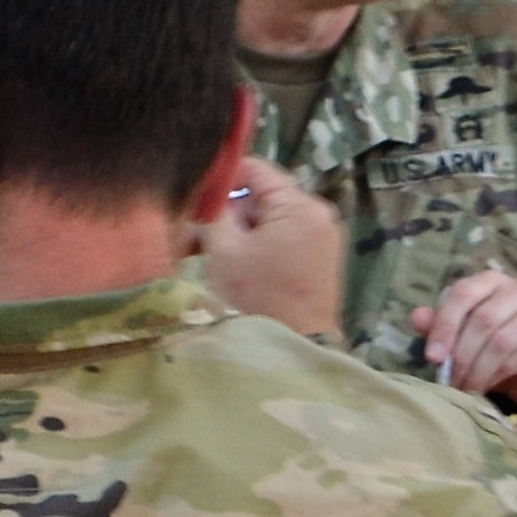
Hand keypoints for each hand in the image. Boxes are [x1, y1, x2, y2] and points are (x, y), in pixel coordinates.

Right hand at [190, 157, 345, 338]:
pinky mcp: (319, 260)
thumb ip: (217, 211)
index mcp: (300, 205)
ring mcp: (323, 238)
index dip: (223, 177)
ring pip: (269, 221)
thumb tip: (215, 194)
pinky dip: (256, 247)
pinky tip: (231, 265)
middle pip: (263, 197)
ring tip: (204, 253)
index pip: (256, 169)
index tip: (195, 195)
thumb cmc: (256, 296)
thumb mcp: (225, 249)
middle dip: (228, 212)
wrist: (293, 347)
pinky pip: (282, 240)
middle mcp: (319, 215)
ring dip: (238, 233)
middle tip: (193, 233)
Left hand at [413, 269, 516, 408]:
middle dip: (461, 355)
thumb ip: (439, 323)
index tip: (432, 357)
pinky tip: (482, 388)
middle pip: (483, 320)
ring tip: (463, 387)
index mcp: (491, 281)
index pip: (464, 294)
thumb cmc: (490, 343)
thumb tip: (417, 317)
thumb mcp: (461, 332)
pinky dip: (493, 377)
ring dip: (476, 371)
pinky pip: (515, 359)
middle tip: (448, 380)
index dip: (445, 325)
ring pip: (500, 342)